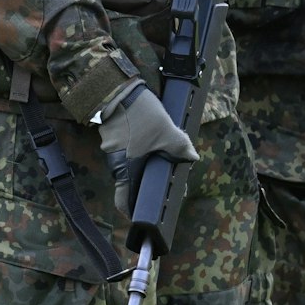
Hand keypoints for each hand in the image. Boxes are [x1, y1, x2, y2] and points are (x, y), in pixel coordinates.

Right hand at [96, 81, 196, 215]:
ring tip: (167, 156)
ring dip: (146, 164)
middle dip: (149, 184)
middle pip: (131, 183)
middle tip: (169, 182)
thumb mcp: (166, 132)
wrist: (117, 88)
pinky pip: (128, 150)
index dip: (134, 212)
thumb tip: (191, 157)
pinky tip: (155, 139)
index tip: (146, 215)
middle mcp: (117, 163)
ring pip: (131, 165)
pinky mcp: (113, 135)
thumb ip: (180, 147)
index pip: (124, 202)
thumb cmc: (138, 115)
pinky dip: (141, 150)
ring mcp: (113, 149)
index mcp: (128, 170)